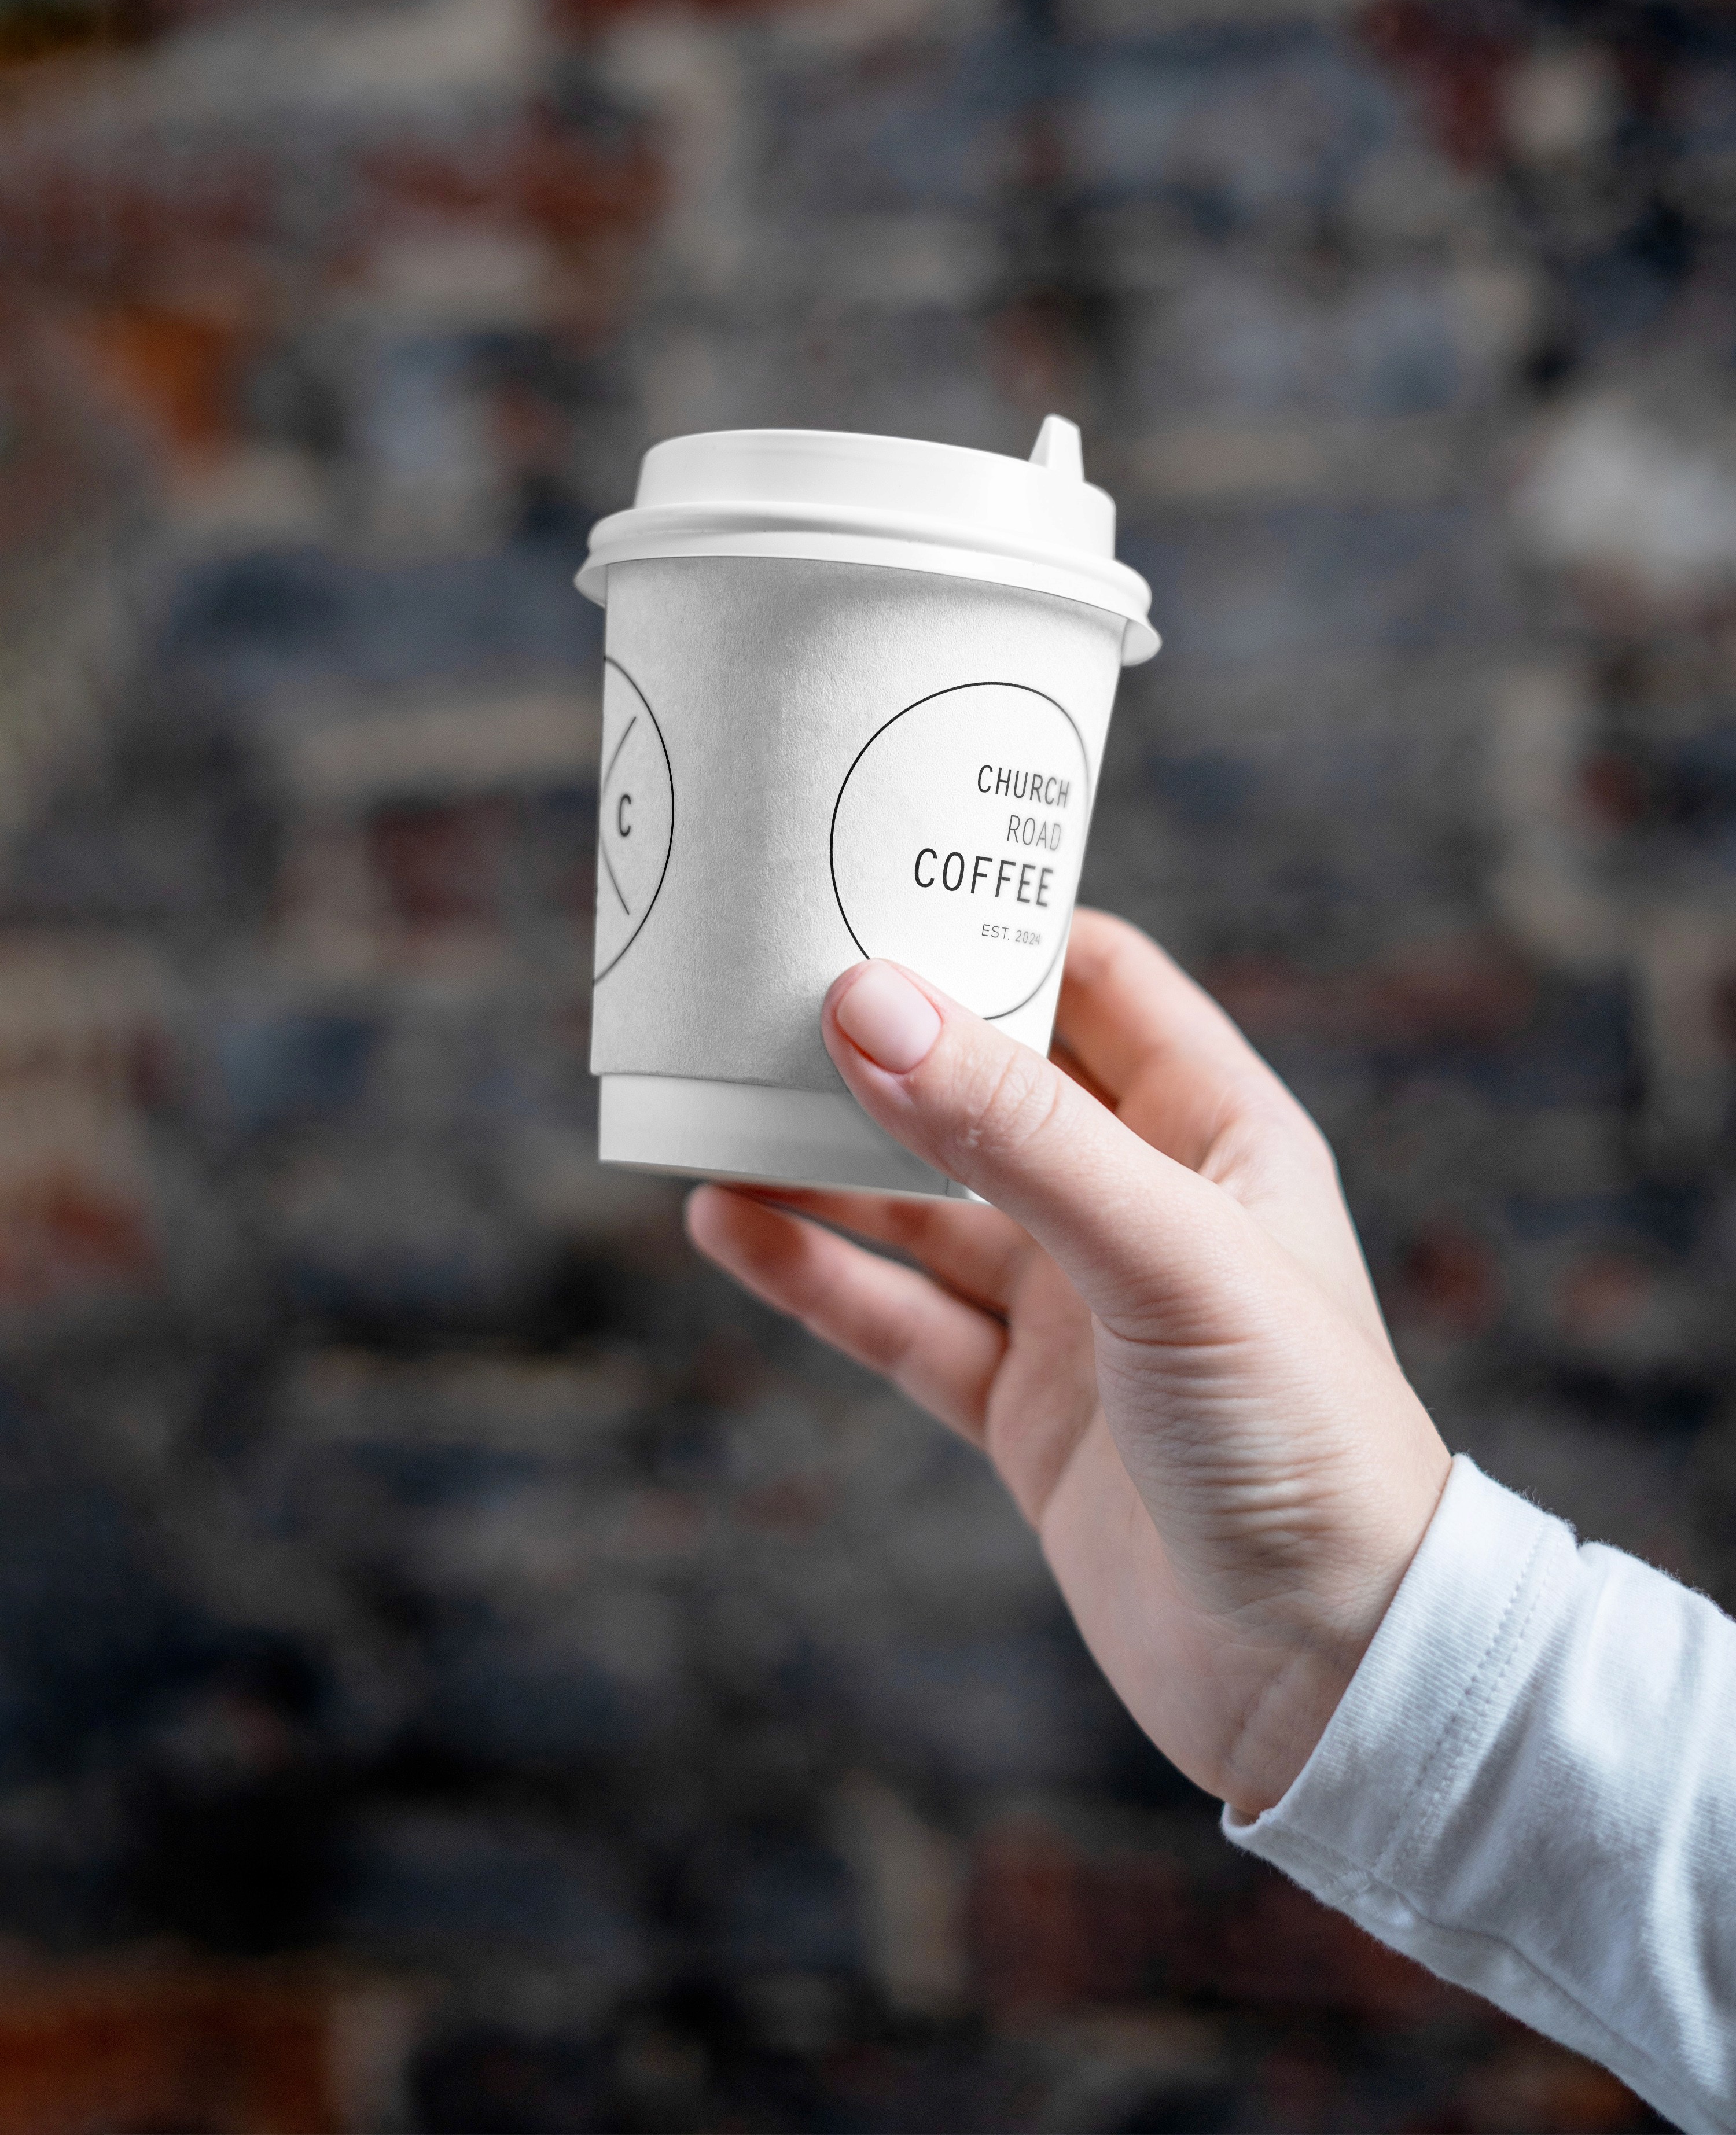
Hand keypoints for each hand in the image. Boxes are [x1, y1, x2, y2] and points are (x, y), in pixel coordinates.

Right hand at [684, 911, 1449, 1817]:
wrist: (1331, 1678)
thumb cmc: (1303, 1438)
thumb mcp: (1165, 1256)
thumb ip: (1014, 1133)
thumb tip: (867, 1003)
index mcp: (1216, 1133)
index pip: (1097, 978)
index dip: (995, 923)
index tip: (879, 871)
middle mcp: (1141, 1206)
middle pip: (986, 1086)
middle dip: (883, 1039)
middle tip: (757, 983)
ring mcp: (1077, 1312)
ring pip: (923, 1205)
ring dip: (823, 1159)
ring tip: (708, 1103)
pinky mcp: (1024, 1412)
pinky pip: (899, 1318)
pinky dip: (816, 1273)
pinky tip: (729, 1226)